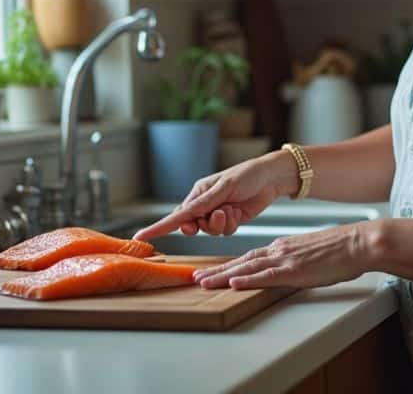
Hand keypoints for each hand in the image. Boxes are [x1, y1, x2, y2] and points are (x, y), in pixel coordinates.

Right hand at [131, 152, 296, 239]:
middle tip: (220, 213)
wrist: (272, 178)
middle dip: (205, 224)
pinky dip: (232, 224)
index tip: (140, 237)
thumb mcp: (223, 187)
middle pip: (193, 226)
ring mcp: (217, 213)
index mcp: (197, 193)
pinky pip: (224, 232)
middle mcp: (205, 204)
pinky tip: (239, 211)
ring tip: (232, 209)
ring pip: (210, 231)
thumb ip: (203, 204)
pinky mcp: (231, 220)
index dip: (158, 227)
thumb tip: (183, 216)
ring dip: (222, 223)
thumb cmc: (247, 175)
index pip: (175, 214)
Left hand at [193, 221, 377, 289]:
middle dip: (217, 270)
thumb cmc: (341, 249)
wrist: (357, 242)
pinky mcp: (295, 270)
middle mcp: (279, 250)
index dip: (229, 265)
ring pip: (247, 268)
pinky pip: (266, 276)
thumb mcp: (312, 252)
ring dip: (223, 275)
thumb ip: (296, 259)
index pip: (250, 258)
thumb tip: (288, 268)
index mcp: (283, 247)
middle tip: (195, 277)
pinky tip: (234, 283)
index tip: (212, 272)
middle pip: (242, 262)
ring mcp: (286, 260)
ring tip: (203, 282)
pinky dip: (248, 279)